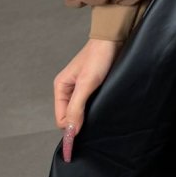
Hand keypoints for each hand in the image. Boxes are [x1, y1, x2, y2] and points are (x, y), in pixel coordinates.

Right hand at [53, 37, 120, 160]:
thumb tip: (70, 131)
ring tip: (99, 117)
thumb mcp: (86, 84)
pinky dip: (95, 110)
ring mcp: (81, 89)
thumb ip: (76, 107)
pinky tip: (103, 109)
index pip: (61, 118)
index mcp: (61, 87)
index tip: (82, 137)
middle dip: (78, 124)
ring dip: (88, 117)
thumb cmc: (98, 57)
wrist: (114, 39)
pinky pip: (90, 105)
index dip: (70, 129)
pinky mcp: (93, 87)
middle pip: (70, 116)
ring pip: (80, 111)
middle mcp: (69, 89)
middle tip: (94, 126)